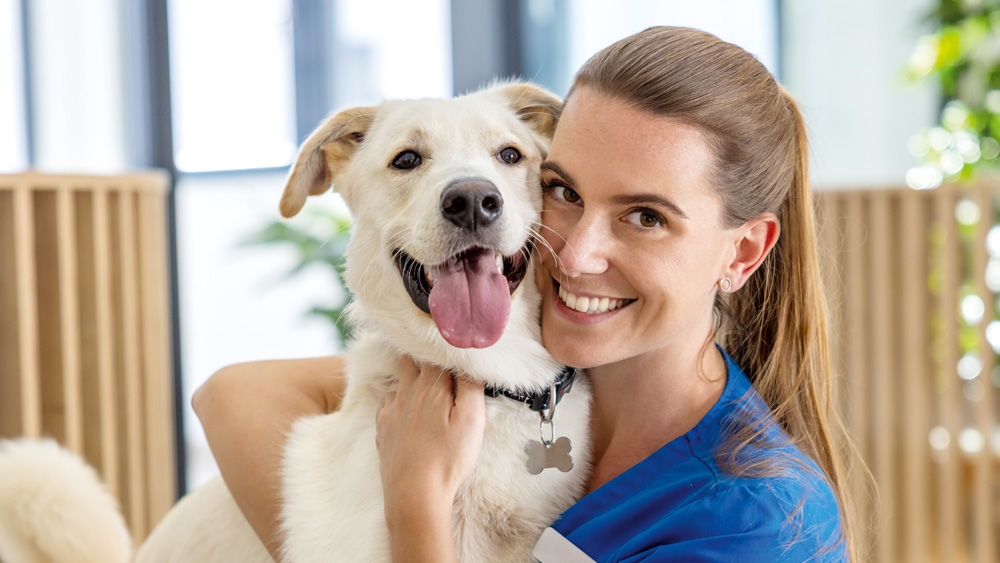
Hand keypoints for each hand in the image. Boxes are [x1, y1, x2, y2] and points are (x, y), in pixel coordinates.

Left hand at [376, 357, 485, 534]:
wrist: (414, 493)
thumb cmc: (447, 458)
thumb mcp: (472, 420)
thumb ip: (471, 386)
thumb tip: (469, 362)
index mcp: (431, 385)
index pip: (436, 352)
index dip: (445, 349)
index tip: (455, 349)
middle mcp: (407, 391)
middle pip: (410, 358)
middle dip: (423, 356)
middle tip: (438, 361)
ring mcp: (391, 409)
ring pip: (398, 379)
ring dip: (410, 376)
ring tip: (424, 383)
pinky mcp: (383, 427)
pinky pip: (388, 402)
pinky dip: (398, 399)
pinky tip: (407, 409)